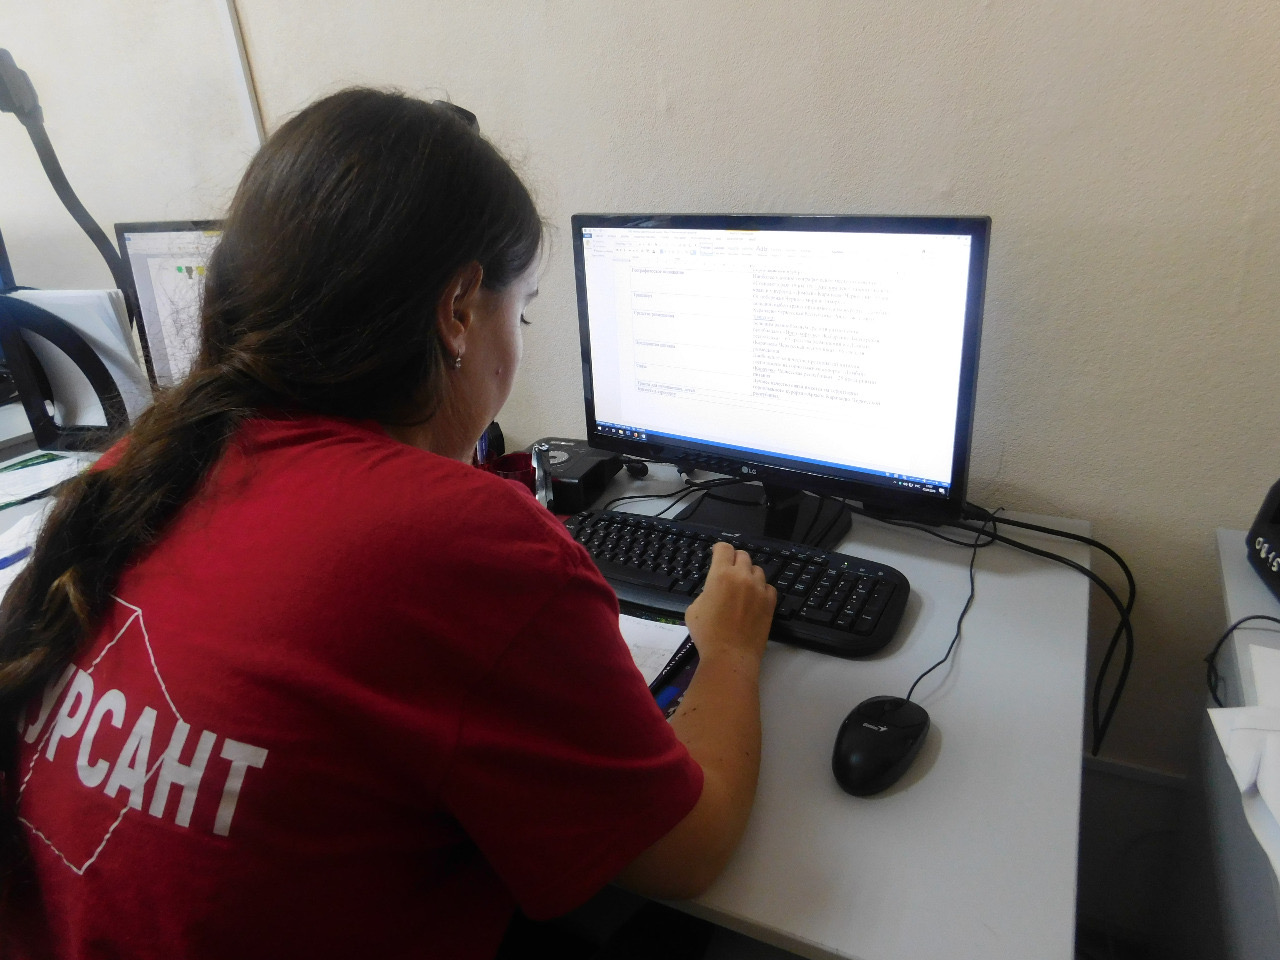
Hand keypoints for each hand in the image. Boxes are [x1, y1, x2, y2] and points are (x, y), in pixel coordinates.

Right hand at [684, 542, 776, 663]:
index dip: (719, 549)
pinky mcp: (770, 602)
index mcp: (721, 575)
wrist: (731, 655)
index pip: (724, 548)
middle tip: (729, 572)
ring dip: (748, 574)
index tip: (717, 554)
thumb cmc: (707, 634)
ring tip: (742, 587)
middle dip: (734, 561)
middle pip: (743, 555)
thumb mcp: (694, 608)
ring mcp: (759, 589)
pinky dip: (761, 589)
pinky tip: (754, 599)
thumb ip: (706, 591)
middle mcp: (742, 577)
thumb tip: (714, 590)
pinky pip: (768, 587)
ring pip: (757, 570)